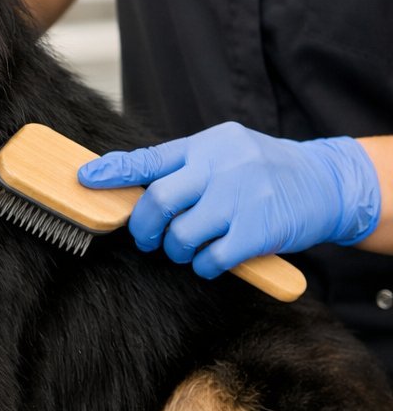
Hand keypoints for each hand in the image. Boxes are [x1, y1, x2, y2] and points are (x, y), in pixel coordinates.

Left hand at [77, 122, 380, 278]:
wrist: (324, 183)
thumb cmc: (264, 170)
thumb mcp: (226, 151)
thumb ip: (186, 166)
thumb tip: (133, 184)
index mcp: (207, 145)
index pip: (150, 158)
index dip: (113, 172)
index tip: (85, 180)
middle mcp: (221, 167)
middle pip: (158, 201)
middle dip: (143, 227)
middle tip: (147, 238)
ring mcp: (239, 199)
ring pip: (181, 235)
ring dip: (176, 250)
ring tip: (188, 248)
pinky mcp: (257, 232)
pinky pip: (211, 259)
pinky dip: (204, 266)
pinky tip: (213, 259)